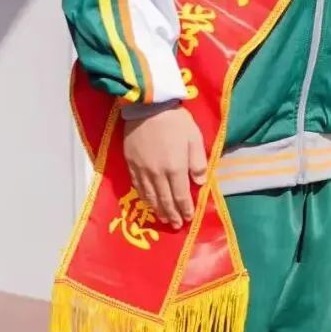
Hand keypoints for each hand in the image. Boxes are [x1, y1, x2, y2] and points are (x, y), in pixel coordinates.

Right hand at [122, 106, 207, 230]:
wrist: (147, 106)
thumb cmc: (175, 120)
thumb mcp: (194, 138)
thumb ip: (198, 162)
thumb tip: (200, 183)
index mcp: (175, 168)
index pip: (181, 195)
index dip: (184, 209)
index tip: (188, 219)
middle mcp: (158, 174)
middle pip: (164, 199)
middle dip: (171, 214)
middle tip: (175, 225)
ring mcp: (142, 170)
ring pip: (150, 196)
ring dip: (157, 209)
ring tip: (162, 219)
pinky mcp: (130, 163)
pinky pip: (137, 186)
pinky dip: (144, 197)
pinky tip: (147, 202)